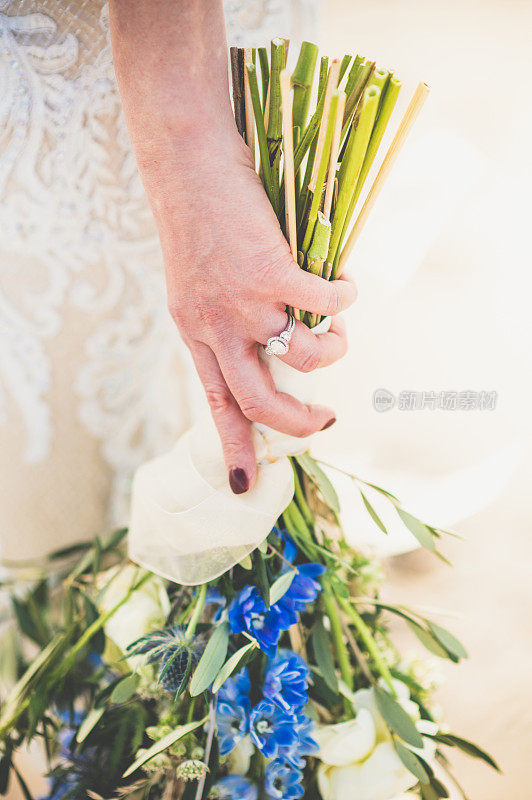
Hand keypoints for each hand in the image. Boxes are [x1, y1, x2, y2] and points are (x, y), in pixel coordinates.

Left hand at [139, 131, 355, 492]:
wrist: (185, 162)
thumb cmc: (196, 219)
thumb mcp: (195, 284)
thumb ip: (225, 320)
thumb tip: (278, 341)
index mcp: (195, 333)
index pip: (216, 403)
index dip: (234, 447)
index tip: (244, 485)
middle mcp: (215, 327)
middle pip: (260, 400)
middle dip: (299, 421)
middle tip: (326, 420)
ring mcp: (243, 301)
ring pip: (303, 356)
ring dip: (333, 351)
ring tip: (338, 332)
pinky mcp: (270, 269)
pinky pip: (325, 303)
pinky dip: (344, 299)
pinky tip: (344, 284)